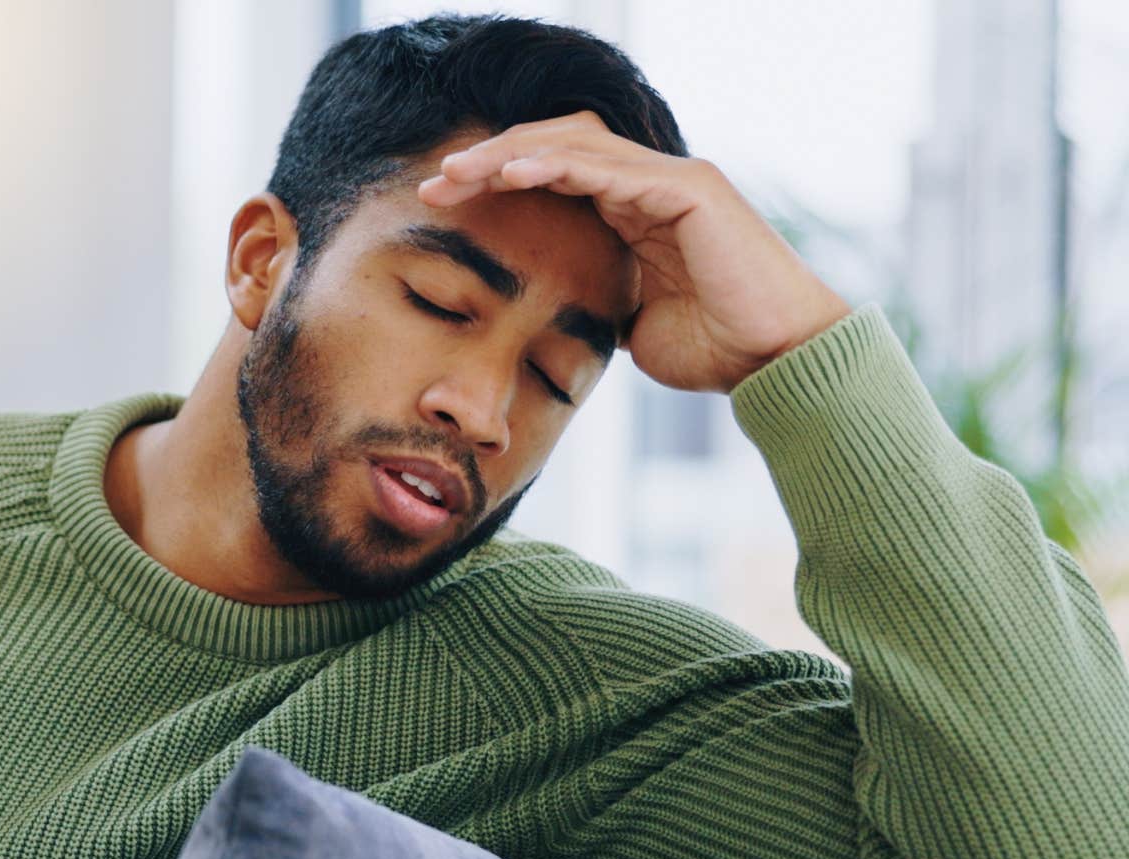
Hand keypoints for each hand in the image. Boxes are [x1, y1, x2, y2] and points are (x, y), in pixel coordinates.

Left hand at [418, 113, 850, 393]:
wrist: (775, 363)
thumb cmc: (714, 349)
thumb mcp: (630, 326)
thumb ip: (597, 303)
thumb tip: (558, 317)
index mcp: (634, 209)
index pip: (552, 172)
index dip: (495, 180)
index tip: (440, 202)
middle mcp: (652, 182)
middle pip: (555, 144)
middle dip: (491, 157)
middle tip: (435, 182)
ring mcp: (672, 178)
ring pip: (575, 144)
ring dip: (510, 155)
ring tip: (459, 173)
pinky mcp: (689, 188)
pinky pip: (610, 167)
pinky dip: (557, 164)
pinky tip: (511, 174)